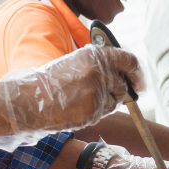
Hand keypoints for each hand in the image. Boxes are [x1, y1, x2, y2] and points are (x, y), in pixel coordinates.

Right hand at [0, 45, 143, 149]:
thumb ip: (99, 64)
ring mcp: (96, 92)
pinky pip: (104, 113)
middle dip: (120, 92)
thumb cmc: (50, 81)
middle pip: (124, 85)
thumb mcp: (75, 62)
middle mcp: (98, 71)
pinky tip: (78, 108)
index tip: (139, 83)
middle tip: (108, 95)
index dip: (137, 73)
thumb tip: (123, 72)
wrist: (30, 99)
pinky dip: (96, 112)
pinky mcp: (93, 110)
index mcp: (94, 55)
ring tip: (83, 100)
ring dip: (106, 103)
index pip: (129, 61)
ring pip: (115, 101)